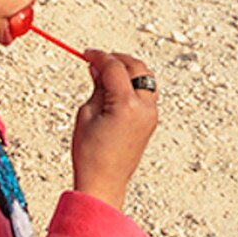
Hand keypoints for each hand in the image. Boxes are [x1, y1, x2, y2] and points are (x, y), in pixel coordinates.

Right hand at [68, 50, 159, 210]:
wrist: (104, 182)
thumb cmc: (90, 153)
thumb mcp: (86, 114)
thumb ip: (96, 87)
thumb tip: (98, 67)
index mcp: (126, 105)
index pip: (115, 68)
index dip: (99, 57)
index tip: (86, 54)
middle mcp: (144, 107)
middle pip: (136, 67)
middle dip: (117, 59)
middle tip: (97, 60)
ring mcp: (151, 114)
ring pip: (145, 78)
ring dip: (128, 70)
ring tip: (106, 73)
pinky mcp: (151, 121)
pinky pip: (146, 93)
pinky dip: (133, 84)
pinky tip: (115, 88)